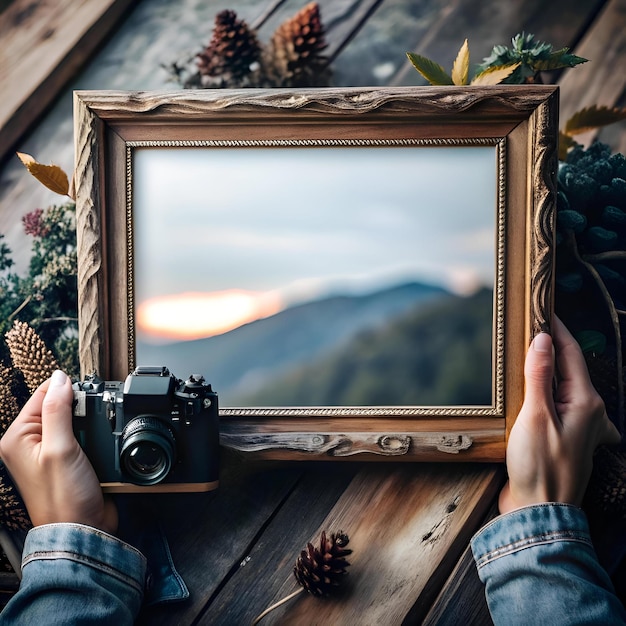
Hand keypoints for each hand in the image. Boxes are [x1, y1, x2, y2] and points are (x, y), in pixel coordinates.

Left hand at [0, 370, 116, 532]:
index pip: (43, 394)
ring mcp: (52, 452)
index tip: (87, 395)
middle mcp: (32, 443)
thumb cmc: (62, 499)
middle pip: (61, 406)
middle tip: (88, 426)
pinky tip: (100, 446)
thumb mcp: (59, 448)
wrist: (83, 530)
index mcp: (18, 437)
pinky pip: (86, 437)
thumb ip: (58, 410)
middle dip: (81, 409)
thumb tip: (60, 378)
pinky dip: (96, 437)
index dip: (67, 391)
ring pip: (77, 420)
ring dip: (91, 424)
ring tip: (94, 439)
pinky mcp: (70, 460)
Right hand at [499, 316, 621, 513]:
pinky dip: (549, 392)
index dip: (556, 329)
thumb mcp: (536, 414)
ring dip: (550, 370)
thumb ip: (540, 375)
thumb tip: (543, 339)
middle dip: (552, 347)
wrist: (539, 511)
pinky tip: (541, 396)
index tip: (541, 308)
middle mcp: (588, 412)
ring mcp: (579, 427)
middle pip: (570, 368)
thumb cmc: (540, 465)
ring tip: (533, 356)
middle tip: (529, 328)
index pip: (571, 353)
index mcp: (586, 402)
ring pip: (565, 386)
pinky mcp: (564, 438)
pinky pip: (558, 404)